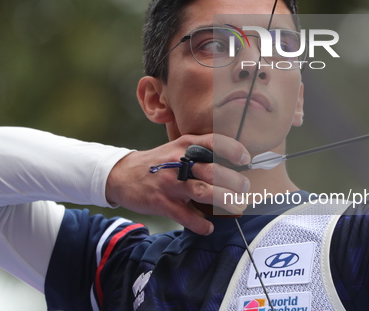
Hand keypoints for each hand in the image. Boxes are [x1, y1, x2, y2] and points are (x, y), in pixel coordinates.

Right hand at [105, 134, 250, 234]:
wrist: (122, 175)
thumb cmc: (158, 163)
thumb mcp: (177, 148)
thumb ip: (200, 152)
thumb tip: (233, 165)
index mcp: (184, 145)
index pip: (213, 142)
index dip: (233, 149)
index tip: (246, 158)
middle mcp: (177, 162)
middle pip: (212, 171)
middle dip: (234, 181)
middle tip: (245, 187)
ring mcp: (169, 183)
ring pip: (203, 192)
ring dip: (224, 200)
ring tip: (236, 206)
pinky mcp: (161, 203)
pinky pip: (186, 216)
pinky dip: (200, 223)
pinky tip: (209, 227)